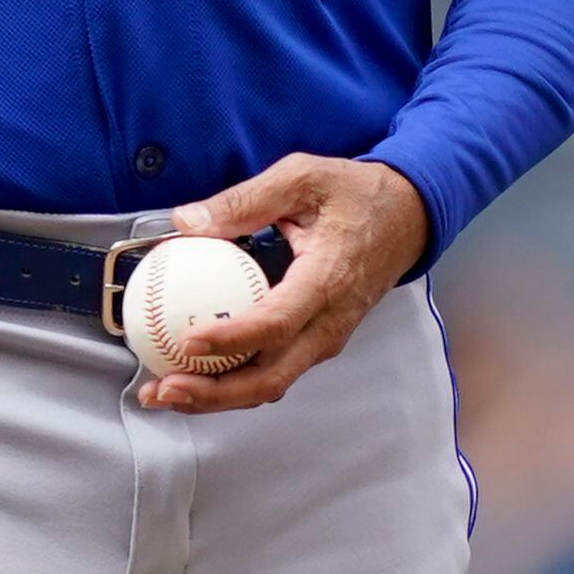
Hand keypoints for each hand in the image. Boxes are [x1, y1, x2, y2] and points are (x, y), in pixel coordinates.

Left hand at [138, 154, 428, 415]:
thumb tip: (186, 221)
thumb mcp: (303, 177)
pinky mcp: (317, 341)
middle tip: (162, 388)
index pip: (276, 323)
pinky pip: (273, 370)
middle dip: (213, 393)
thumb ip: (245, 199)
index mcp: (327, 281)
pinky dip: (231, 381)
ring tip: (164, 392)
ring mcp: (326, 338)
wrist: (410, 218)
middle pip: (271, 377)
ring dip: (217, 396)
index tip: (187, 342)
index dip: (231, 340)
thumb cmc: (356, 194)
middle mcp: (329, 323)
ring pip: (270, 383)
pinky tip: (191, 373)